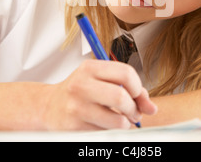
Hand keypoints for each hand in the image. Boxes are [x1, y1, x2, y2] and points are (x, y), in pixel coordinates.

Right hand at [42, 59, 156, 129]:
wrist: (49, 106)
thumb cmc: (81, 91)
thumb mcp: (100, 80)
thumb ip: (128, 88)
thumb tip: (151, 108)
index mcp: (90, 68)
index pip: (126, 73)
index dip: (138, 87)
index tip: (137, 95)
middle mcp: (81, 85)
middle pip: (121, 97)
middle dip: (134, 108)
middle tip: (133, 113)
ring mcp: (77, 107)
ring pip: (117, 120)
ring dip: (125, 124)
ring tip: (122, 121)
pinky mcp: (75, 127)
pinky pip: (106, 133)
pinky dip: (112, 131)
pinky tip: (105, 125)